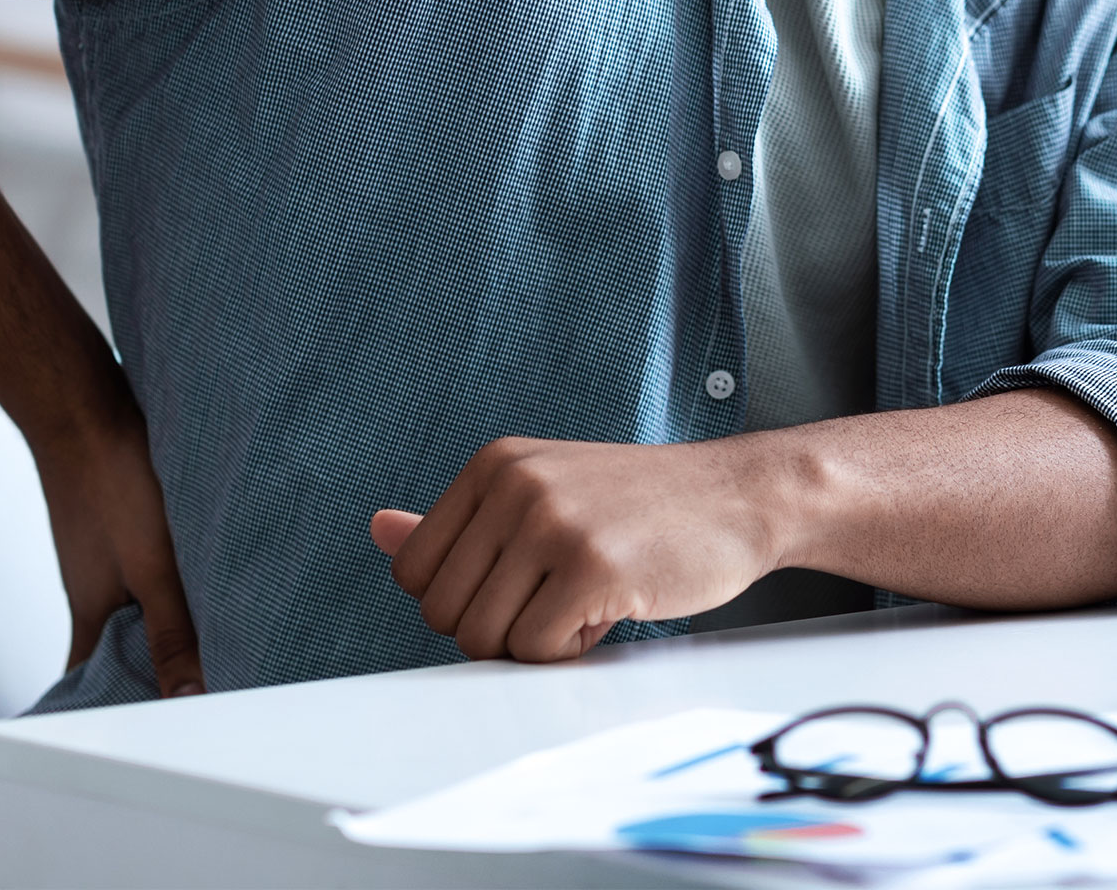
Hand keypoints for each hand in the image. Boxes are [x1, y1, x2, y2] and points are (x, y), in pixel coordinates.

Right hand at [35, 408, 205, 697]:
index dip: (121, 716)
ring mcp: (105, 559)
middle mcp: (94, 595)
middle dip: (159, 670)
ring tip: (225, 632)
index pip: (93, 691)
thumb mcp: (152, 567)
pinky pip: (148, 569)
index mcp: (91, 621)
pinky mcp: (120, 526)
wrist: (82, 409)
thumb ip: (173, 632)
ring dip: (173, 621)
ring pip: (140, 607)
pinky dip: (173, 579)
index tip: (158, 737)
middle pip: (123, 651)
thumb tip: (188, 697)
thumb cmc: (111, 485)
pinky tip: (208, 568)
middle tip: (213, 687)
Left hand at [370, 436, 779, 660]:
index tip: (518, 583)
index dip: (463, 600)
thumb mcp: (543, 491)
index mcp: (493, 464)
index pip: (413, 573)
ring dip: (536, 642)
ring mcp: (552, 522)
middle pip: (443, 614)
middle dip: (498, 627)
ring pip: (484, 640)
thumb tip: (379, 532)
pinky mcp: (592, 566)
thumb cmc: (638, 504)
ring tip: (586, 597)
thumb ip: (461, 520)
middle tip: (557, 595)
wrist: (737, 495)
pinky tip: (610, 609)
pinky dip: (571, 651)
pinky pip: (536, 653)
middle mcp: (514, 484)